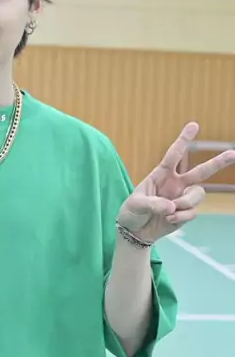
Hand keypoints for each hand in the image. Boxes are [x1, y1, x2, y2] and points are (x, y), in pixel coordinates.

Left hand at [117, 122, 234, 244]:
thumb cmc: (133, 211)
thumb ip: (153, 204)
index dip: (184, 140)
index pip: (174, 154)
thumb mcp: (137, 204)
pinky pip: (193, 212)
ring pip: (198, 195)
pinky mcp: (186, 212)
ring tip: (169, 212)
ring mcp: (182, 197)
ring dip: (186, 203)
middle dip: (218, 162)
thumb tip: (172, 206)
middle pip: (201, 171)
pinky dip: (182, 217)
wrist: (136, 231)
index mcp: (162, 174)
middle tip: (233, 153)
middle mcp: (176, 183)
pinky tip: (169, 219)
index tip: (194, 125)